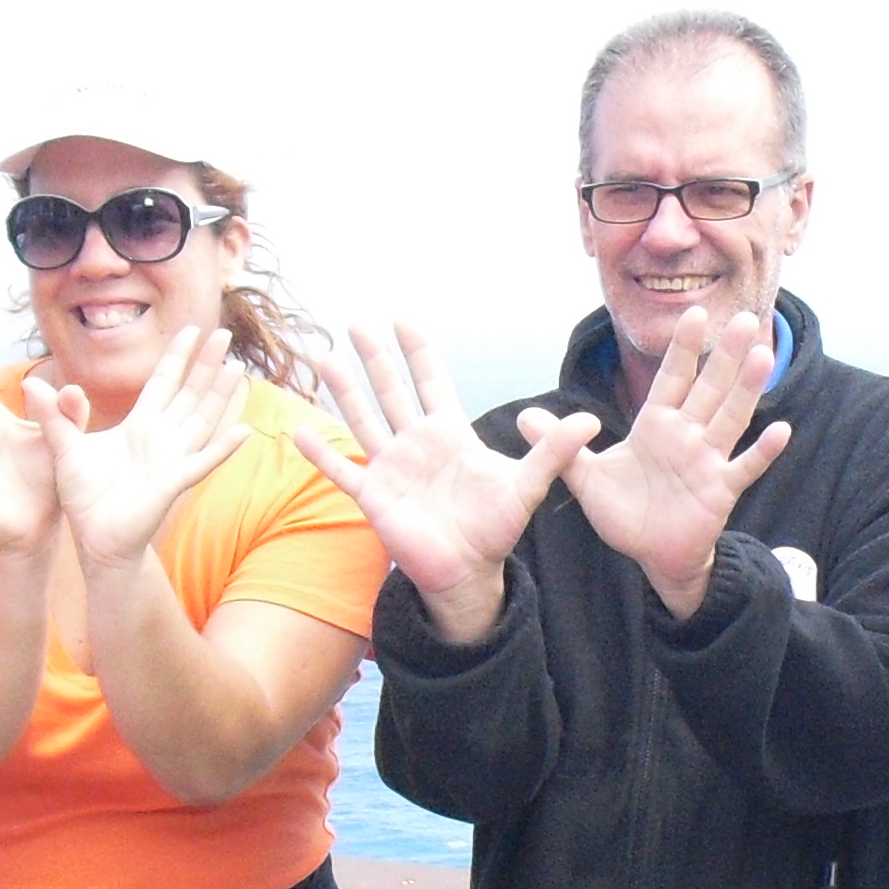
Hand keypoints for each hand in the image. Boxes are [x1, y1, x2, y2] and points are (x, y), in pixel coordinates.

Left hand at [48, 326, 252, 574]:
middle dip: (206, 364)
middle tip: (225, 333)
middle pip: (190, 393)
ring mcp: (171, 459)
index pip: (163, 382)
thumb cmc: (85, 497)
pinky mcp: (173, 482)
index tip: (192, 329)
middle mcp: (161, 437)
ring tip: (236, 369)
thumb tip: (31, 382)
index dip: (177, 356)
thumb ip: (53, 416)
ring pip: (202, 420)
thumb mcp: (63, 448)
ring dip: (220, 395)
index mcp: (139, 425)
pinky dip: (223, 448)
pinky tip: (242, 432)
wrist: (96, 539)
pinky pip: (203, 462)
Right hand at [303, 323, 596, 629]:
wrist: (469, 572)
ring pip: (363, 421)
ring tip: (325, 359)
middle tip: (356, 321)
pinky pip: (342, 472)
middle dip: (376, 358)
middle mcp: (415, 444)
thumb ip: (553, 452)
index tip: (404, 317)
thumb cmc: (495, 528)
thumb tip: (590, 420)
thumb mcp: (527, 485)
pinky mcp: (374, 498)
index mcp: (449, 434)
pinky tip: (298, 432)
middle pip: (392, 391)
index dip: (418, 351)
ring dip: (344, 392)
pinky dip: (321, 455)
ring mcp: (391, 468)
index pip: (431, 382)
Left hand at [552, 308, 787, 616]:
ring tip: (763, 356)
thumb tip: (523, 418)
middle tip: (742, 318)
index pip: (671, 379)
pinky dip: (762, 451)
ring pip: (730, 418)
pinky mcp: (720, 491)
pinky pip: (744, 467)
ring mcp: (707, 462)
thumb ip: (561, 445)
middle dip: (724, 355)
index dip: (682, 349)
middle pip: (709, 388)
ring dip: (747, 389)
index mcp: (656, 426)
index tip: (693, 314)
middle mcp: (686, 436)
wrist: (651, 555)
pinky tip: (781, 429)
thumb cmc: (625, 512)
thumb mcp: (586, 478)